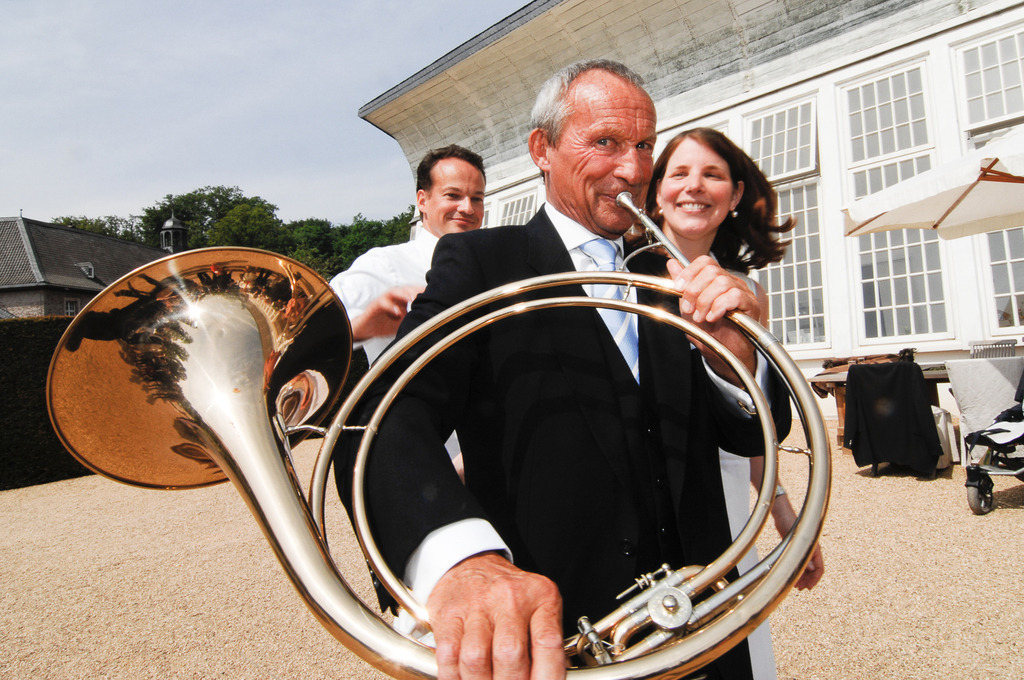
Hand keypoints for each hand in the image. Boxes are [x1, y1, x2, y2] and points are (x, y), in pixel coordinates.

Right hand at [350, 285, 423, 341]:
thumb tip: (430, 324)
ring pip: (394, 291)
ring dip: (403, 294)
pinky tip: (397, 312)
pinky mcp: (374, 306)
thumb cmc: (386, 325)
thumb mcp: (403, 324)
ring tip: (412, 298)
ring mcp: (384, 300)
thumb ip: (413, 320)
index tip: (434, 294)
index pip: (413, 291)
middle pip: (406, 288)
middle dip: (415, 290)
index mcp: (402, 300)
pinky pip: (382, 302)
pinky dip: (390, 306)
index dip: (423, 291)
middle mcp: (393, 298)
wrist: (367, 329)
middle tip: (425, 294)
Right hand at [427, 552, 565, 679]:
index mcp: (541, 597)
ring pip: (476, 659)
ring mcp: (477, 604)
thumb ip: (543, 645)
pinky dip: (454, 677)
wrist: (471, 565)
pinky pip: (448, 656)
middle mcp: (510, 597)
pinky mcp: (449, 613)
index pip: (548, 644)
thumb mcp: (538, 609)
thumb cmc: (510, 597)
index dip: (547, 677)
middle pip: (510, 656)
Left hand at [666, 257, 757, 383]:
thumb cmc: (709, 330)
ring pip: (722, 282)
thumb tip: (672, 263)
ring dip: (706, 301)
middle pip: (712, 270)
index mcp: (716, 279)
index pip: (705, 262)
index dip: (689, 272)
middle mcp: (731, 282)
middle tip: (689, 309)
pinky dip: (719, 307)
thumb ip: (683, 285)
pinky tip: (713, 318)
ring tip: (701, 317)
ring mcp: (743, 292)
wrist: (722, 351)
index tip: (678, 288)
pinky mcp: (751, 304)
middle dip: (694, 290)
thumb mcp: (689, 305)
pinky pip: (735, 296)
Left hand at [771, 498, 824, 590]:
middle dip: (807, 580)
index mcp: (815, 548)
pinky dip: (798, 570)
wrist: (782, 515)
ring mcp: (805, 549)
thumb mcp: (797, 541)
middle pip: (813, 570)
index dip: (815, 580)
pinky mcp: (797, 547)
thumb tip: (812, 570)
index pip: (820, 569)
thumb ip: (805, 555)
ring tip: (795, 585)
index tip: (809, 588)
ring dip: (802, 577)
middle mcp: (812, 550)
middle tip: (799, 588)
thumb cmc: (790, 524)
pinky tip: (792, 575)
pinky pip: (801, 562)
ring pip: (807, 567)